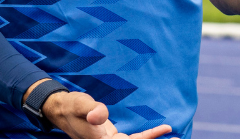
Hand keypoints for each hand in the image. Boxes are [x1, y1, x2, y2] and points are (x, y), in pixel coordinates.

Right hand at [38, 89, 171, 138]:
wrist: (62, 109)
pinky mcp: (113, 137)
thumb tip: (100, 116)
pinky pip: (135, 138)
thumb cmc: (71, 106)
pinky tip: (165, 130)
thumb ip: (90, 109)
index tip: (166, 132)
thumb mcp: (79, 104)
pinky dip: (150, 135)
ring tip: (177, 138)